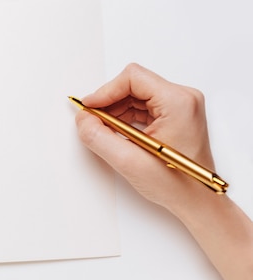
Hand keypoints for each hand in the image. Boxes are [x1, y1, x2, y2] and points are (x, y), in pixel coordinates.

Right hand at [74, 63, 214, 210]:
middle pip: (134, 84)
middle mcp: (183, 99)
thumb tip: (83, 120)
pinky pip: (143, 105)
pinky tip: (117, 132)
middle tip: (93, 122)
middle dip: (109, 102)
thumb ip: (100, 138)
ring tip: (105, 131)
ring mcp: (181, 106)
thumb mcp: (129, 162)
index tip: (89, 107)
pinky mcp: (176, 115)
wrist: (197, 201)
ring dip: (116, 110)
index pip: (133, 78)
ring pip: (136, 94)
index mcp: (178, 103)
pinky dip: (126, 116)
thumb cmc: (176, 184)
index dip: (105, 91)